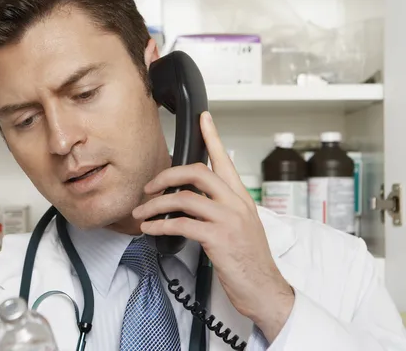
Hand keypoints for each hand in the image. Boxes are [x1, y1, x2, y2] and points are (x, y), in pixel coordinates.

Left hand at [132, 111, 293, 342]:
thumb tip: (193, 198)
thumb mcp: (241, 225)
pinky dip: (160, 225)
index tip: (204, 118)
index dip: (213, 136)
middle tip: (149, 187)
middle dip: (166, 175)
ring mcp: (228, 220)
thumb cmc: (249, 260)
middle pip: (197, 172)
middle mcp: (236, 204)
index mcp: (241, 198)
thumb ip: (221, 207)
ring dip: (155, 205)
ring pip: (184, 198)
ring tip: (142, 213)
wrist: (264, 288)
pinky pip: (181, 224)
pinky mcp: (219, 238)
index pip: (225, 160)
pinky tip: (150, 229)